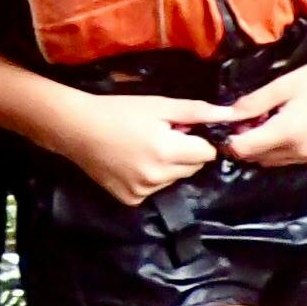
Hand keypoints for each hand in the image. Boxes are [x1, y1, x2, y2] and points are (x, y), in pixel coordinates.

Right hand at [44, 89, 239, 205]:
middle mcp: (157, 177)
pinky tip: (133, 163)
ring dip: (169, 166)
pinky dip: (151, 178)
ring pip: (175, 179)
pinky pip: (155, 189)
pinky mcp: (131, 200)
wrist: (76, 129)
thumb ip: (197, 112)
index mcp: (167, 151)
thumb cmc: (119, 111)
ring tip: (144, 148)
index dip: (197, 139)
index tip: (180, 130)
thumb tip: (230, 115)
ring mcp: (143, 192)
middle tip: (160, 136)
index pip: (207, 153)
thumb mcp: (159, 105)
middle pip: (193, 168)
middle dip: (185, 153)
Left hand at [211, 52, 306, 170]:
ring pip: (275, 162)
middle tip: (247, 121)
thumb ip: (254, 102)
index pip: (244, 149)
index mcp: (287, 133)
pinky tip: (288, 129)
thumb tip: (227, 115)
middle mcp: (300, 152)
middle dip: (247, 143)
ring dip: (264, 149)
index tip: (228, 125)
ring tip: (267, 123)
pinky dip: (283, 151)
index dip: (231, 139)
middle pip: (258, 158)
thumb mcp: (284, 85)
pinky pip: (293, 160)